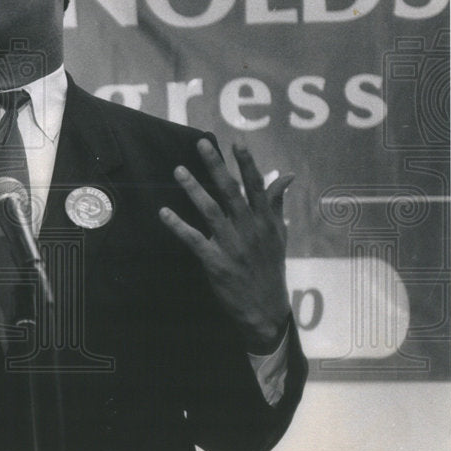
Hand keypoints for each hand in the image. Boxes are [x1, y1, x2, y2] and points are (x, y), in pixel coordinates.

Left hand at [159, 139, 292, 352]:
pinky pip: (194, 240)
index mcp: (266, 221)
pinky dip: (178, 226)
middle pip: (231, 191)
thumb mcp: (279, 234)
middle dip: (216, 166)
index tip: (237, 142)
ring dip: (194, 189)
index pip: (257, 186)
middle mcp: (249, 229)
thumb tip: (287, 175)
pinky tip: (164, 212)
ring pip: (211, 211)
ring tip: (179, 170)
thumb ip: (277, 202)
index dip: (247, 163)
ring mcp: (232, 245)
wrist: (265, 308)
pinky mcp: (215, 262)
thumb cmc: (270, 268)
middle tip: (202, 144)